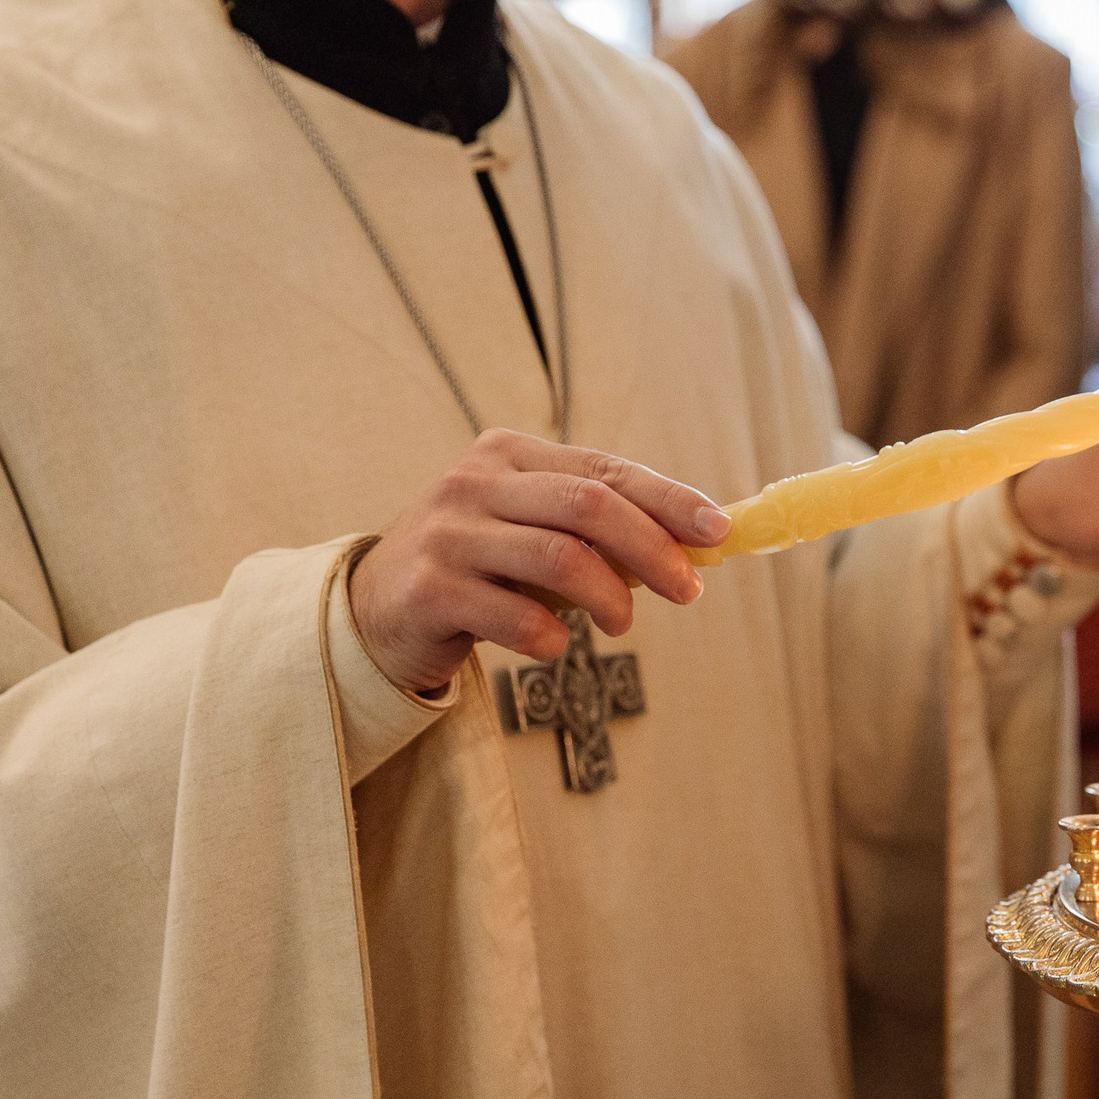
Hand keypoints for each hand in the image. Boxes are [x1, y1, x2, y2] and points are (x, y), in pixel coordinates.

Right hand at [349, 428, 729, 692]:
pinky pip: (516, 616)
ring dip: (611, 598)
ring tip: (621, 625)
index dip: (670, 500)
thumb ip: (598, 529)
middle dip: (653, 550)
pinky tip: (553, 644)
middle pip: (589, 506)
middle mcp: (475, 482)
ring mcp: (448, 534)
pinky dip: (552, 637)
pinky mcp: (429, 590)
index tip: (720, 530)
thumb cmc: (479, 567)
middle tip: (689, 590)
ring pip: (561, 558)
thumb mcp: (532, 531)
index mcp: (509, 454)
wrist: (377, 610)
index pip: (606, 470)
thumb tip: (695, 546)